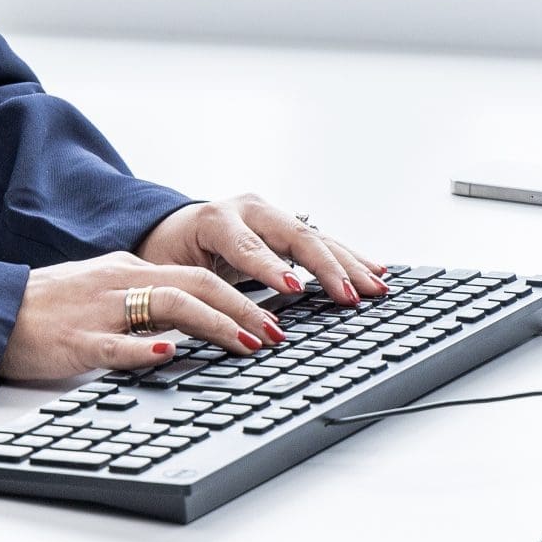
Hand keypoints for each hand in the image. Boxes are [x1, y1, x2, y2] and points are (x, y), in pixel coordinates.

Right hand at [0, 252, 285, 381]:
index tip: (271, 318)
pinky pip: (116, 342)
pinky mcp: (78, 339)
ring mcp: (101, 310)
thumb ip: (144, 299)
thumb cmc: (51, 307)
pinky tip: (170, 355)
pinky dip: (146, 348)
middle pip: (195, 284)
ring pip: (168, 305)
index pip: (197, 275)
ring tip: (246, 345)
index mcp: (130, 269)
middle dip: (243, 308)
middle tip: (276, 333)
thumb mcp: (105, 291)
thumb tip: (188, 319)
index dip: (240, 295)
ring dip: (215, 324)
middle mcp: (122, 281)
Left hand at [136, 194, 389, 306]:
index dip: (269, 267)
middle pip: (293, 236)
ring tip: (375, 286)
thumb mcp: (171, 275)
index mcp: (214, 220)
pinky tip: (373, 269)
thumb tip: (222, 331)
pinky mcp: (283, 225)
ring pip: (314, 237)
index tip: (293, 288)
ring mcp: (269, 214)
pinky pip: (320, 241)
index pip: (246, 245)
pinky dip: (347, 257)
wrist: (167, 227)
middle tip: (350, 295)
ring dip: (347, 263)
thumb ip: (197, 296)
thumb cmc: (166, 257)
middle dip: (325, 267)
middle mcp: (246, 210)